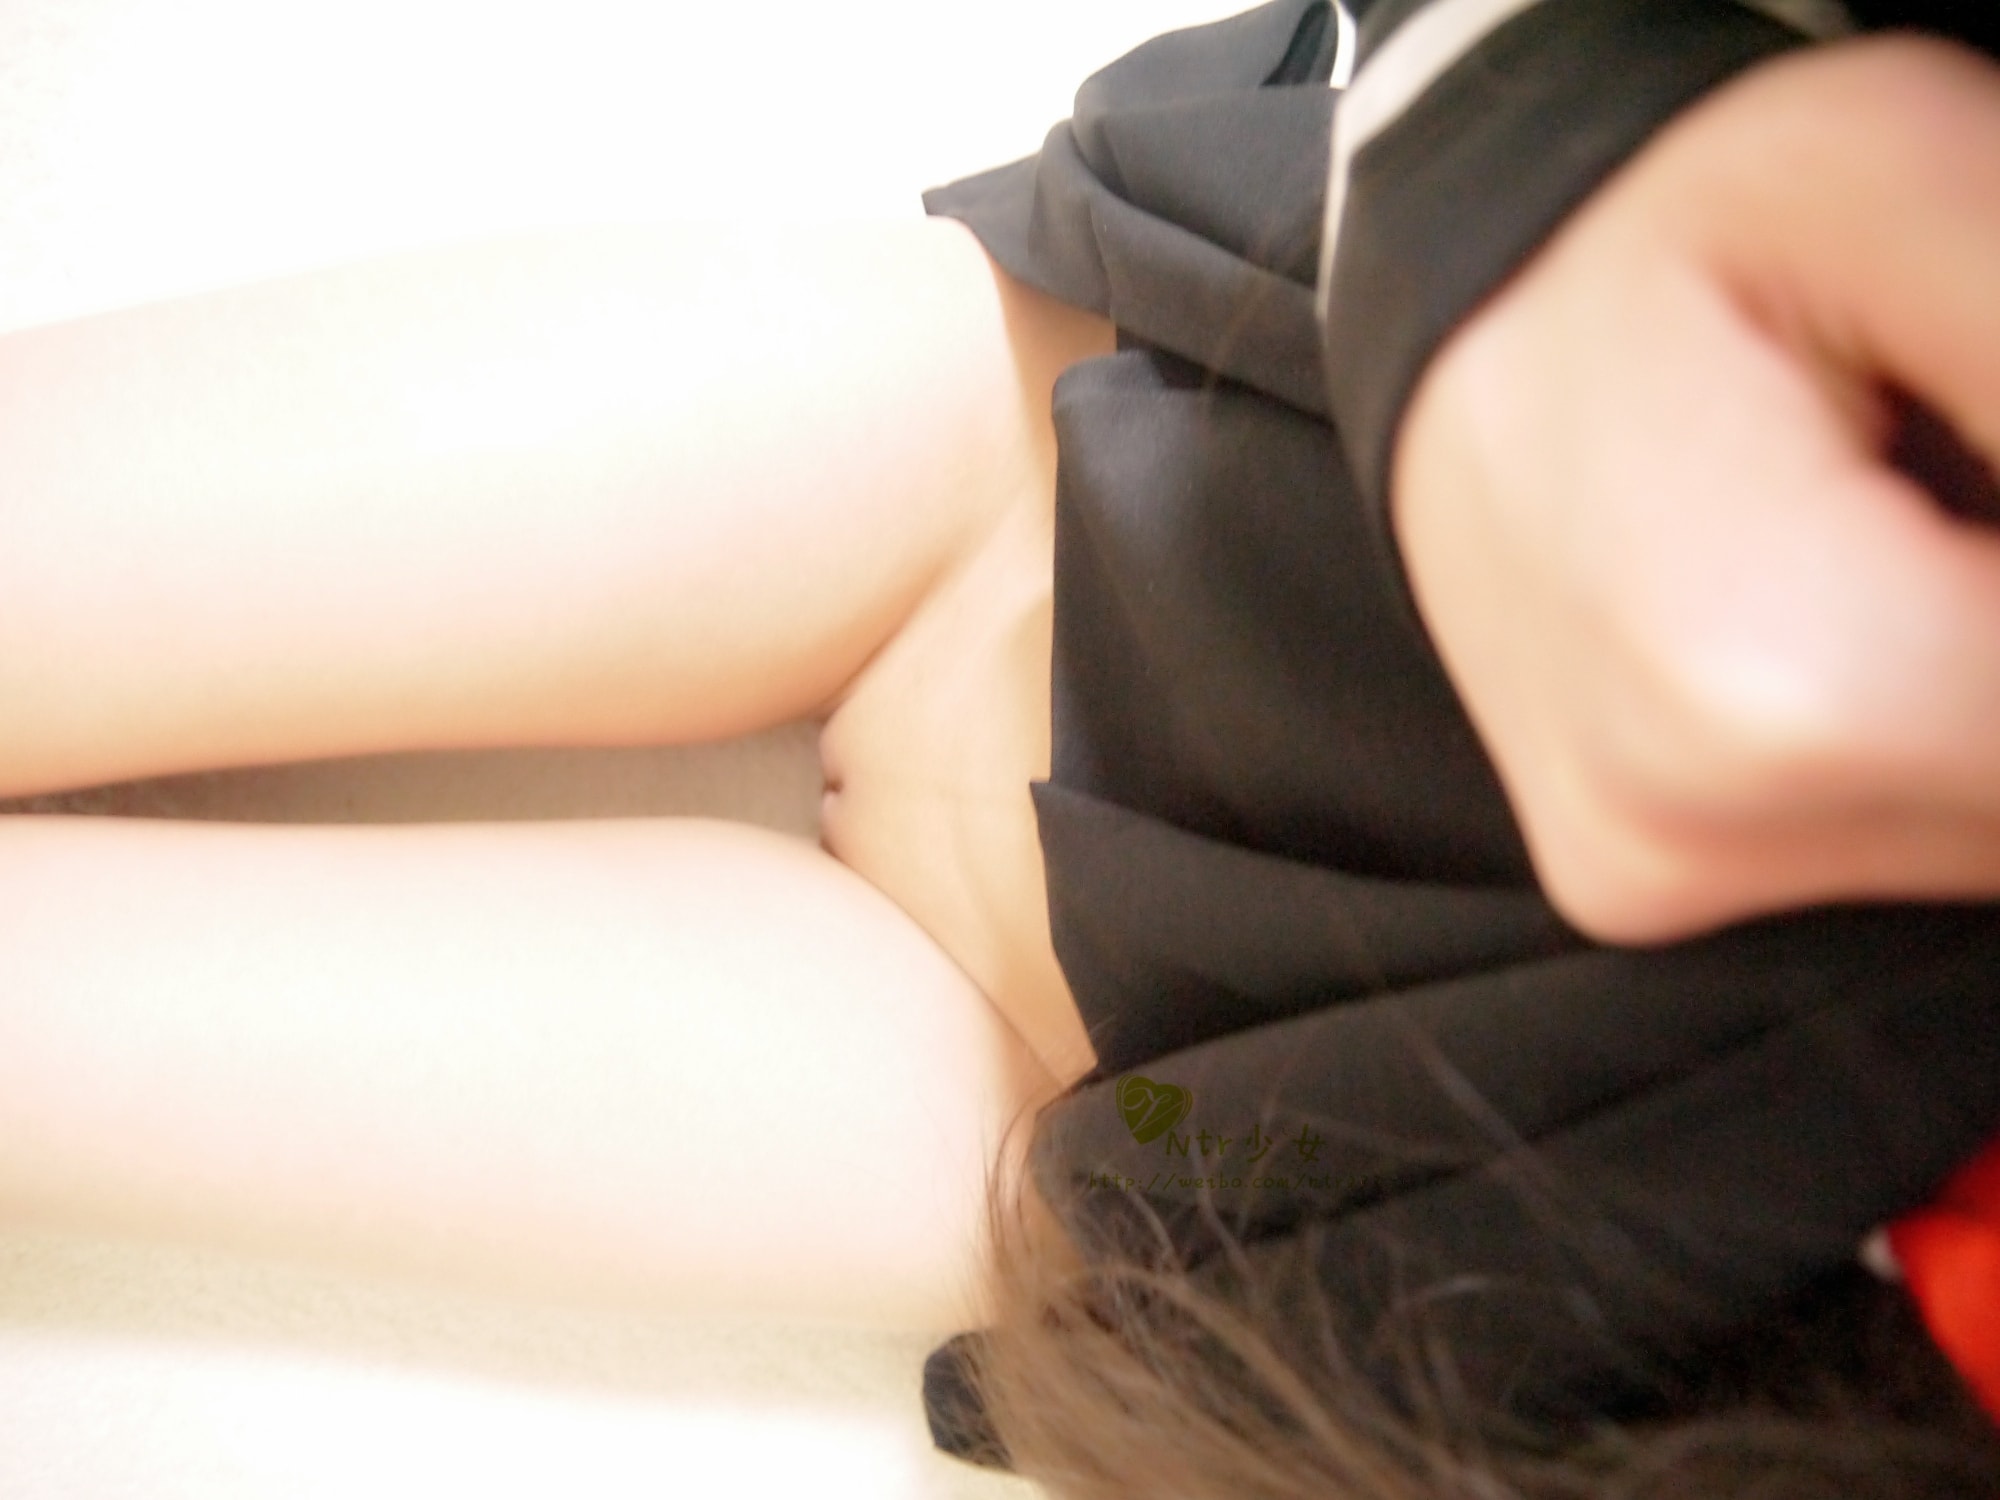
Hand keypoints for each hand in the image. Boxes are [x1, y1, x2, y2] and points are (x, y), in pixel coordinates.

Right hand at [1391, 34, 1999, 944]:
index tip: (1984, 462)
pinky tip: (1849, 608)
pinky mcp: (1634, 875)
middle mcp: (1686, 825)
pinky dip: (1922, 731)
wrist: (1465, 323)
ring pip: (1979, 834)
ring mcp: (1649, 866)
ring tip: (1906, 529)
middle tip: (1951, 476)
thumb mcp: (1918, 193)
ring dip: (1988, 681)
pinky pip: (1877, 842)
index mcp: (1767, 682)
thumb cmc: (1672, 232)